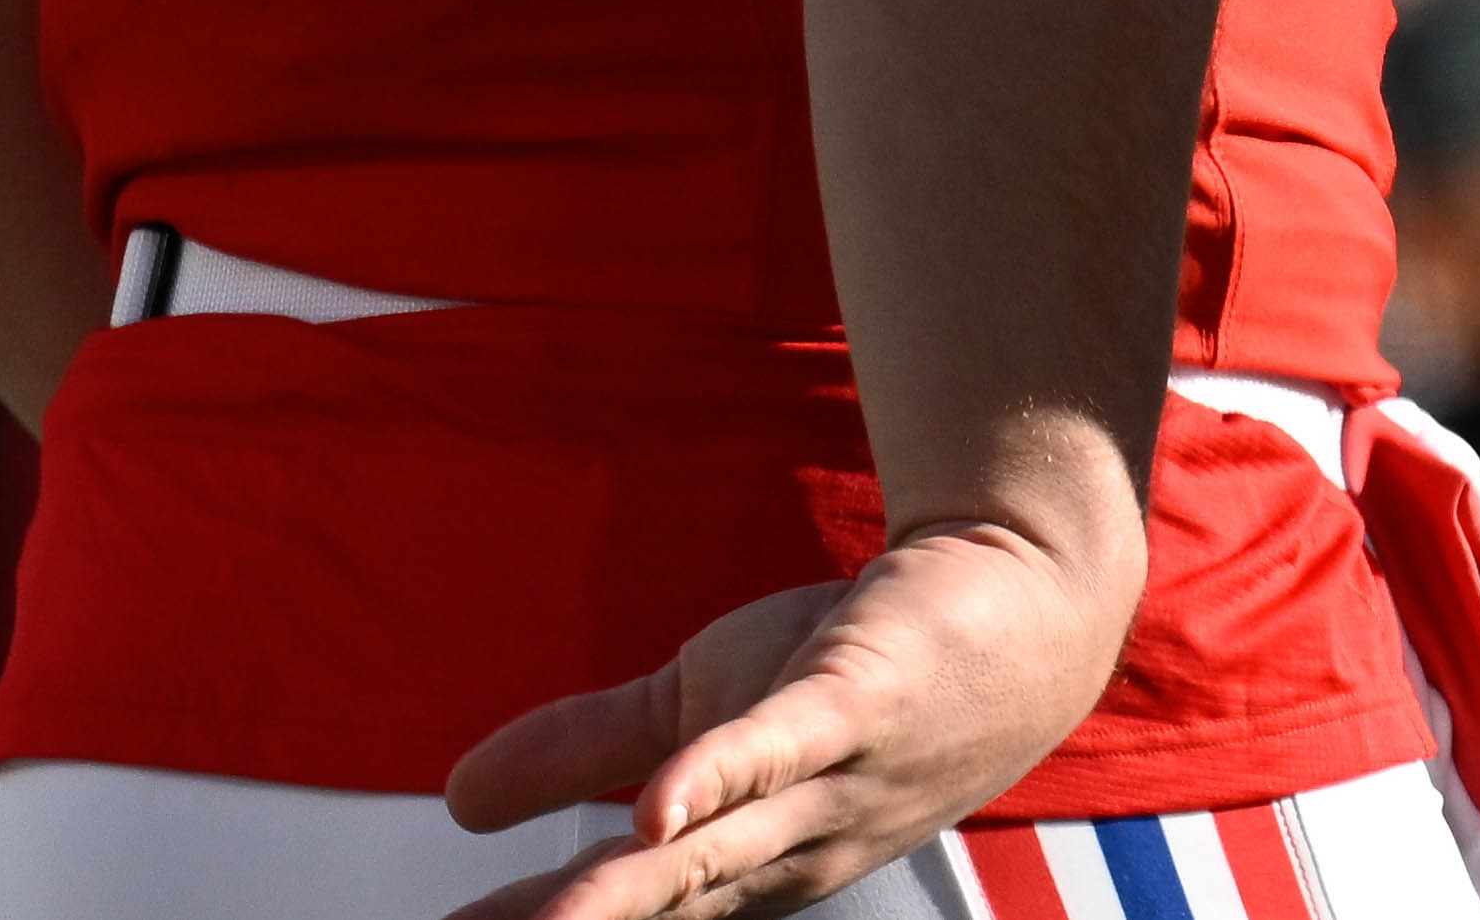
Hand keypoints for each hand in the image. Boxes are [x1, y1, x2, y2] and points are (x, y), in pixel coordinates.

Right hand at [437, 522, 1131, 919]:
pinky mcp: (859, 698)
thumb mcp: (699, 707)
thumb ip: (582, 751)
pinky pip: (783, 748)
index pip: (621, 916)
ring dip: (624, 894)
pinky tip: (657, 807)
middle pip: (657, 910)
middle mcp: (781, 847)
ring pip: (713, 853)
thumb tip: (457, 799)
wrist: (1022, 593)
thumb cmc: (856, 667)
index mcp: (736, 861)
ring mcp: (827, 780)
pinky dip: (719, 777)